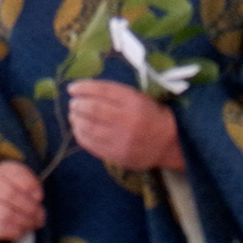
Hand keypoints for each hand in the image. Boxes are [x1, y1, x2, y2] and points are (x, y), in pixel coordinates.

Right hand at [0, 160, 44, 240]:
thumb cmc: (16, 184)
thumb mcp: (26, 176)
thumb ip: (33, 184)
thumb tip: (38, 198)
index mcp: (6, 171)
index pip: (17, 176)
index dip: (30, 187)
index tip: (40, 197)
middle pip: (10, 195)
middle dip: (30, 208)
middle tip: (40, 217)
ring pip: (4, 214)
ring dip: (24, 221)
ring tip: (33, 224)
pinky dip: (13, 231)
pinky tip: (22, 230)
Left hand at [67, 79, 184, 170]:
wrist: (170, 143)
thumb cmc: (151, 116)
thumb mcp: (140, 98)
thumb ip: (116, 94)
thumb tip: (84, 91)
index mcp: (135, 101)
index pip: (103, 90)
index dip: (84, 88)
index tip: (72, 88)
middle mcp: (128, 119)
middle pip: (92, 108)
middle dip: (78, 104)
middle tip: (74, 103)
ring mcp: (121, 139)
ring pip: (88, 127)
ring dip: (76, 119)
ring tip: (74, 115)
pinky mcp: (116, 155)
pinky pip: (90, 144)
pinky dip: (80, 134)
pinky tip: (79, 129)